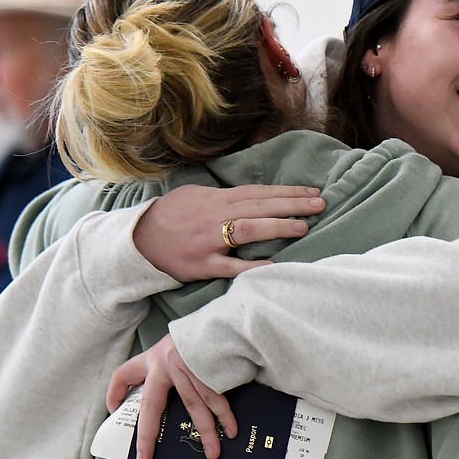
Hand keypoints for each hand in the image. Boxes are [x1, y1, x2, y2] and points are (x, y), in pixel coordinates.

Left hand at [107, 334, 236, 458]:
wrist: (228, 318)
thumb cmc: (203, 332)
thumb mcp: (178, 343)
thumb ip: (170, 364)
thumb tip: (177, 393)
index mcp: (154, 357)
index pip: (122, 375)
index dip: (114, 394)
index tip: (114, 410)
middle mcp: (166, 364)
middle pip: (152, 408)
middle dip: (148, 437)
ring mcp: (188, 370)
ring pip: (194, 409)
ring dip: (206, 433)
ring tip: (212, 454)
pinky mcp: (209, 372)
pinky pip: (217, 401)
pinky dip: (225, 417)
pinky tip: (231, 431)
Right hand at [134, 184, 325, 281]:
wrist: (137, 241)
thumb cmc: (170, 216)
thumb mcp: (196, 195)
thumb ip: (224, 196)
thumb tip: (255, 196)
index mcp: (216, 199)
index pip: (259, 192)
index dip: (287, 191)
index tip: (312, 192)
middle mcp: (215, 216)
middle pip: (260, 207)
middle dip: (292, 204)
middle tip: (320, 204)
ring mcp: (209, 241)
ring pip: (248, 230)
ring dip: (278, 227)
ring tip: (304, 226)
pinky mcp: (202, 265)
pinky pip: (232, 267)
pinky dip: (253, 266)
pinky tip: (276, 265)